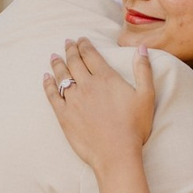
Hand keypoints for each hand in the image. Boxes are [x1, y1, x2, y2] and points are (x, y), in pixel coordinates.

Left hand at [44, 34, 155, 172]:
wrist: (116, 153)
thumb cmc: (134, 127)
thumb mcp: (146, 96)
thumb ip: (144, 70)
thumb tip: (142, 47)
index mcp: (106, 78)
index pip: (91, 55)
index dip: (84, 45)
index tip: (81, 39)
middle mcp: (87, 85)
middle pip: (74, 62)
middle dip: (70, 50)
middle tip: (67, 43)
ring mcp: (73, 100)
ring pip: (62, 76)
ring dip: (57, 63)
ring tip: (54, 56)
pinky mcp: (64, 115)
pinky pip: (52, 95)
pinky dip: (48, 84)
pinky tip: (46, 78)